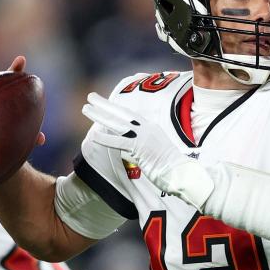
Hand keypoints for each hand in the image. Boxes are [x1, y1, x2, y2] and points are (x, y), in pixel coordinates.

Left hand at [81, 93, 213, 208]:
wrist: (183, 173)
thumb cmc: (172, 166)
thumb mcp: (157, 150)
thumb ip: (143, 146)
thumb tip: (131, 149)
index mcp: (151, 127)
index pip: (130, 115)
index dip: (116, 108)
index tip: (104, 103)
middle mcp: (147, 129)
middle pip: (121, 114)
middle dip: (104, 105)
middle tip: (90, 97)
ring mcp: (143, 138)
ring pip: (117, 124)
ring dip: (100, 116)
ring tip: (85, 109)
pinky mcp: (141, 150)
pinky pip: (120, 143)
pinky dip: (107, 140)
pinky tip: (94, 136)